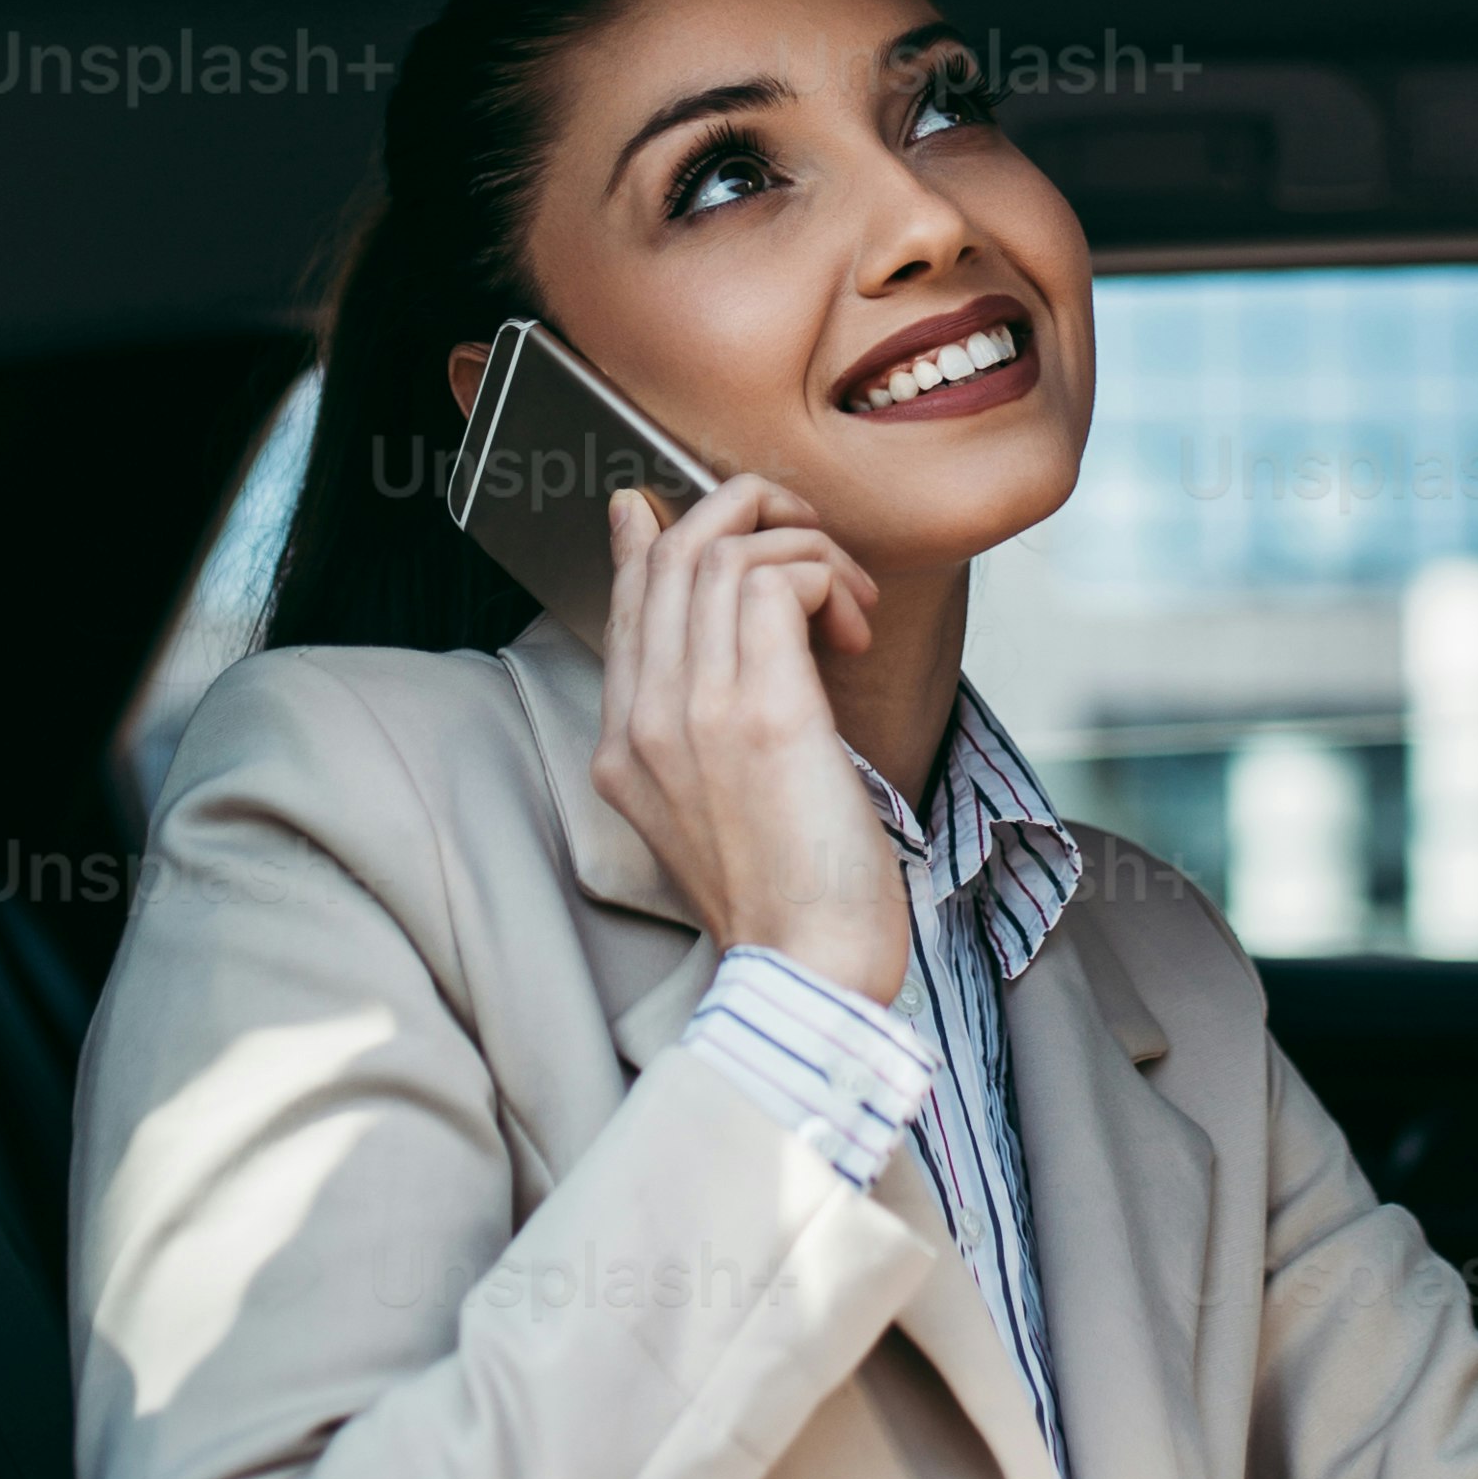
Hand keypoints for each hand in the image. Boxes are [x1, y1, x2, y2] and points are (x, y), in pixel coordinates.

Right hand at [592, 477, 909, 1007]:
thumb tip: (722, 648)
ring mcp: (693, 711)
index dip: (669, 532)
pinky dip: (823, 578)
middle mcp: (644, 718)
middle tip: (814, 544)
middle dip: (753, 514)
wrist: (805, 968)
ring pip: (725, 550)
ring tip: (848, 603)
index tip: (708, 510)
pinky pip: (773, 580)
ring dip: (806, 550)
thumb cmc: (787, 892)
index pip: (631, 593)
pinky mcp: (759, 712)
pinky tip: (853, 626)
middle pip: (674, 550)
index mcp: (624, 744)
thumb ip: (703, 715)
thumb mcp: (717, 800)